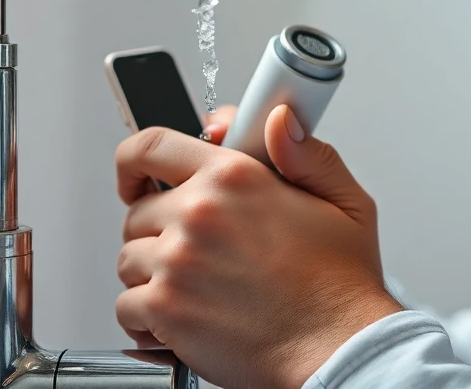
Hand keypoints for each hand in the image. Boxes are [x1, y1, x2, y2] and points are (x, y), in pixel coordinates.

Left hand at [115, 105, 403, 388]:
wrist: (339, 350)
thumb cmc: (340, 287)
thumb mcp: (344, 202)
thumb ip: (305, 154)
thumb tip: (278, 120)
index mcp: (234, 177)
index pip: (152, 146)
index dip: (133, 163)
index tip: (136, 179)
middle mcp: (200, 212)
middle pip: (138, 212)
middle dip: (158, 232)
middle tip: (195, 254)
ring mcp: (177, 260)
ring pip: (129, 260)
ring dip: (152, 276)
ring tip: (196, 290)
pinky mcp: (165, 308)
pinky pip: (126, 306)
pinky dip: (146, 319)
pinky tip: (180, 321)